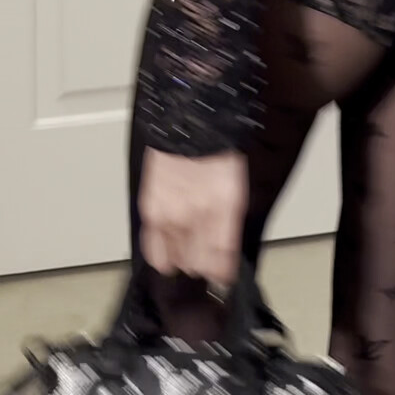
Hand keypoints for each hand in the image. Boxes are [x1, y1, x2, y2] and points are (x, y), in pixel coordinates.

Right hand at [139, 148, 247, 285]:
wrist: (189, 122)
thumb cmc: (217, 150)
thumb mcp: (236, 185)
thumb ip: (230, 221)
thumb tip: (225, 251)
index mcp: (224, 209)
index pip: (221, 261)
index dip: (222, 274)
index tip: (223, 279)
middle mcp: (196, 215)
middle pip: (196, 264)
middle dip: (202, 268)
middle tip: (204, 267)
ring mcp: (171, 214)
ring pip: (174, 261)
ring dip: (182, 262)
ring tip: (187, 259)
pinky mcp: (151, 209)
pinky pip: (153, 248)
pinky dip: (161, 256)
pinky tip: (167, 256)